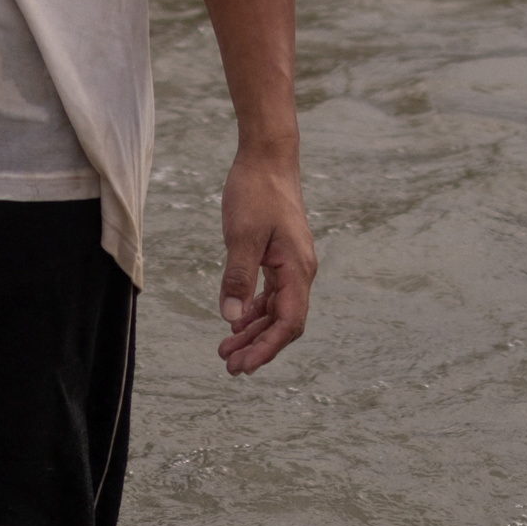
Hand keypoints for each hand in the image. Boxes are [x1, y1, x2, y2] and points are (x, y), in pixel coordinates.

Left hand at [218, 151, 314, 374]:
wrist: (267, 158)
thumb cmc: (256, 192)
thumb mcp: (241, 236)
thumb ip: (238, 278)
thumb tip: (231, 319)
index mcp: (298, 269)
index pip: (289, 322)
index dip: (267, 347)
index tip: (244, 366)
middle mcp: (300, 272)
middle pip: (283, 322)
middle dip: (258, 346)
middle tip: (230, 367)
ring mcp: (291, 264)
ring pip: (275, 310)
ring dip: (253, 331)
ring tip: (226, 350)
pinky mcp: (279, 256)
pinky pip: (270, 293)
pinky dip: (254, 310)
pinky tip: (235, 322)